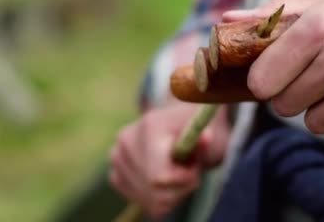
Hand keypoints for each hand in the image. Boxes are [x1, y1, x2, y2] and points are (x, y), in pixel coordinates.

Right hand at [109, 103, 228, 217]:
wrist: (178, 122)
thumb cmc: (196, 128)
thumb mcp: (209, 132)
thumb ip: (207, 139)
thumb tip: (206, 138)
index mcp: (150, 127)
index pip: (159, 177)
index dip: (183, 180)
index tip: (195, 167)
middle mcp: (126, 141)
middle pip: (155, 191)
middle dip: (181, 186)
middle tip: (190, 167)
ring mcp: (116, 157)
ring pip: (150, 200)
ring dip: (172, 192)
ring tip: (178, 170)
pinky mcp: (115, 173)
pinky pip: (143, 202)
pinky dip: (159, 197)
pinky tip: (166, 179)